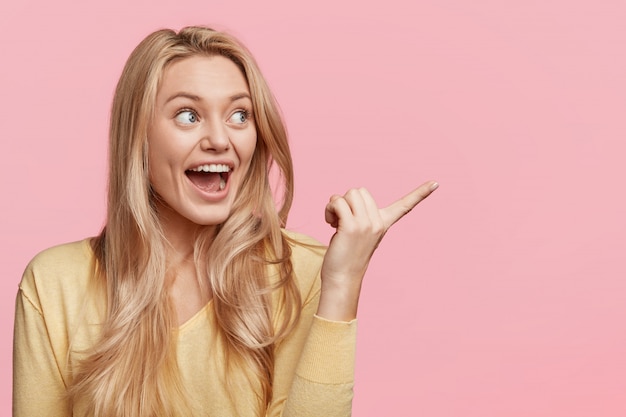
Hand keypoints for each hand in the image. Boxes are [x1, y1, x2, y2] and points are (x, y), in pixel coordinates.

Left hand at [317, 180, 438, 320]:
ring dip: (335, 204)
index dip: (420, 193)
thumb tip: (341, 199)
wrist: (342, 278)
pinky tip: (330, 224)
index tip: (436, 183)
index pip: (405, 205)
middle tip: (342, 218)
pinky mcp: (351, 227)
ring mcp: (366, 225)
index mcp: (384, 223)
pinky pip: (338, 203)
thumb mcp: (359, 233)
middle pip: (360, 191)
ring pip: (348, 194)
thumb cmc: (346, 256)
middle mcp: (378, 223)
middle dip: (346, 200)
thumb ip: (359, 215)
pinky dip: (330, 209)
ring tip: (335, 221)